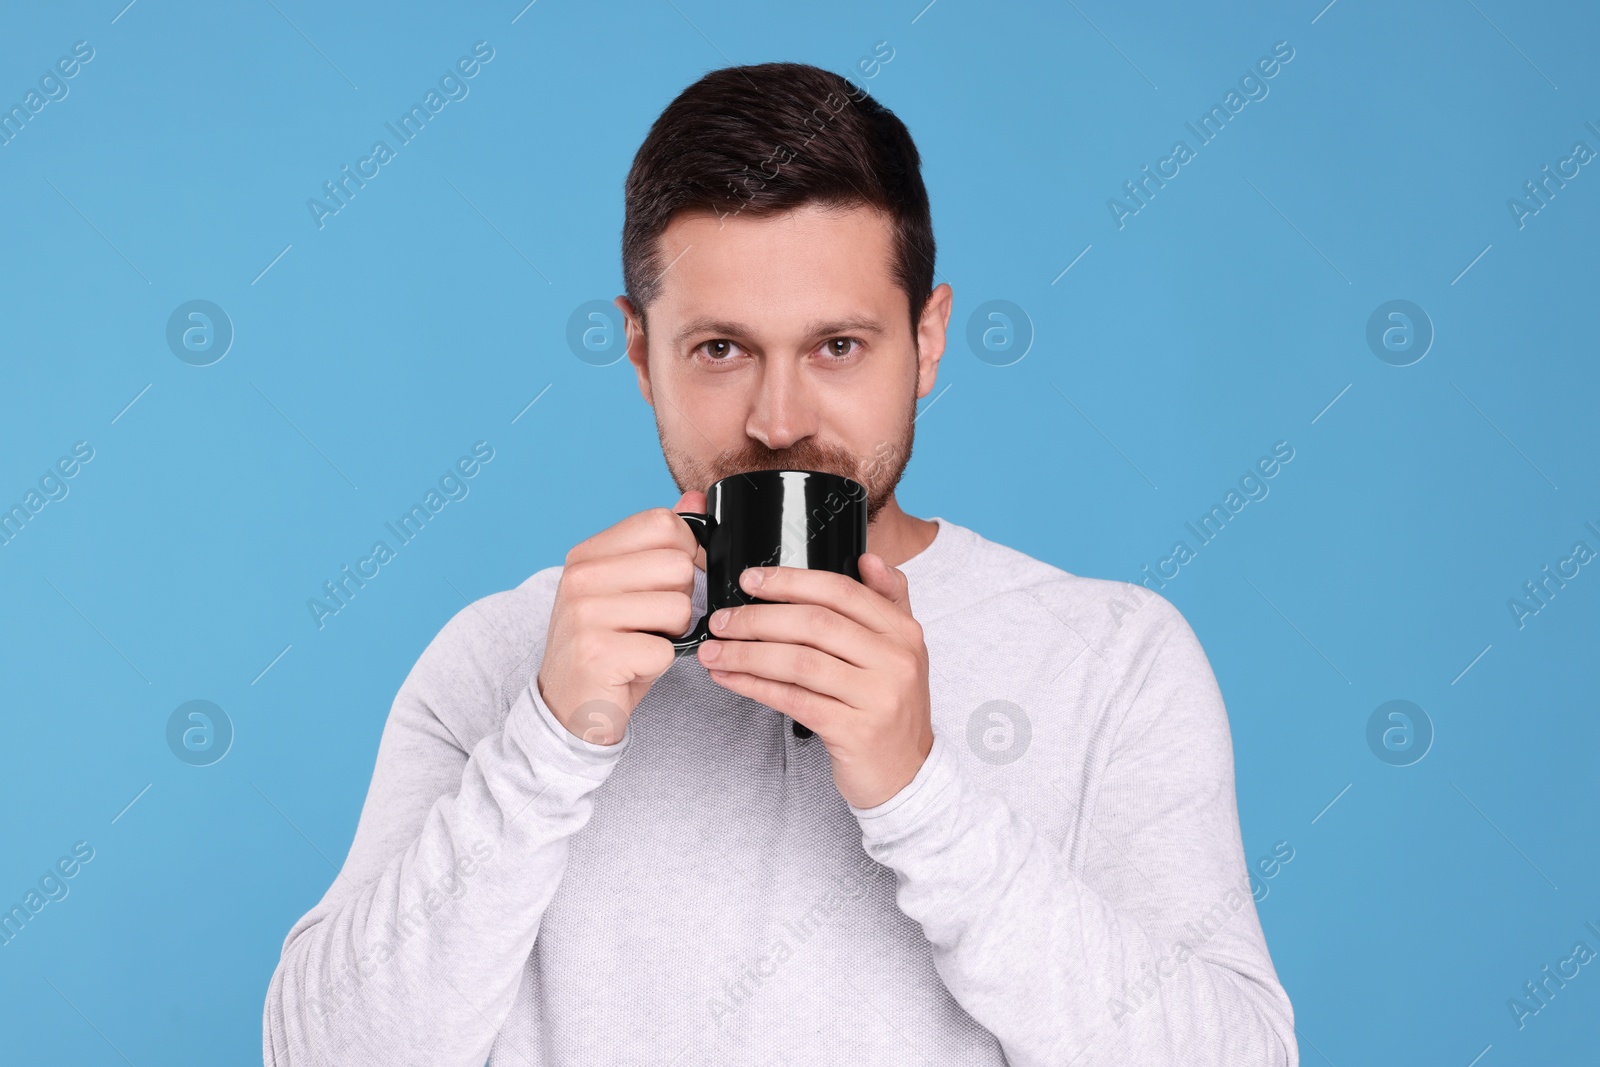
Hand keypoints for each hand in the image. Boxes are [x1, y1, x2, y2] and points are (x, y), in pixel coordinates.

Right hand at [537, 491, 706, 745]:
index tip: (676, 580)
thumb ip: (661, 542)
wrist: (568, 709)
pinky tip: (631, 668)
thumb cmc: (608, 646)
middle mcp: (580, 578)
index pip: (661, 523)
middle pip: (677, 565)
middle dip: (680, 599)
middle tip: (650, 623)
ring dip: (673, 634)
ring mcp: (585, 614)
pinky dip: (660, 664)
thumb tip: (696, 497)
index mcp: (587, 554)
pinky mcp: (597, 653)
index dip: (687, 551)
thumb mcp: (630, 588)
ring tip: (640, 644)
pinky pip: (666, 649)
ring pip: (678, 607)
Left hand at [695, 553, 933, 807]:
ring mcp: (877, 697)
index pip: (841, 592)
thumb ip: (886, 602)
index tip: (750, 581)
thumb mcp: (899, 652)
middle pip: (814, 624)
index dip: (790, 582)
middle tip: (721, 620)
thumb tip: (867, 558)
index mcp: (904, 631)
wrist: (908, 774)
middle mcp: (895, 660)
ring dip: (747, 653)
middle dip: (758, 618)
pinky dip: (755, 685)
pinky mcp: (854, 731)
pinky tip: (730, 678)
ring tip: (714, 651)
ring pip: (798, 662)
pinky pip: (793, 699)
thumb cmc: (890, 708)